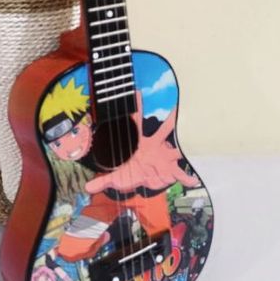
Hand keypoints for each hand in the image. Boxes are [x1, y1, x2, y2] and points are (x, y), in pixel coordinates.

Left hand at [85, 91, 199, 194]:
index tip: (137, 92)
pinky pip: (179, 173)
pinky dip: (186, 177)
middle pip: (163, 131)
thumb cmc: (130, 172)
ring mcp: (163, 158)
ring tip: (191, 143)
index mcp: (139, 143)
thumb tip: (87, 187)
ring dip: (182, 149)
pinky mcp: (169, 171)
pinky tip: (192, 180)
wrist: (143, 182)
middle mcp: (154, 147)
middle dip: (170, 122)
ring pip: (176, 150)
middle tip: (177, 110)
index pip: (136, 123)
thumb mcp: (116, 177)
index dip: (137, 108)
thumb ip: (102, 181)